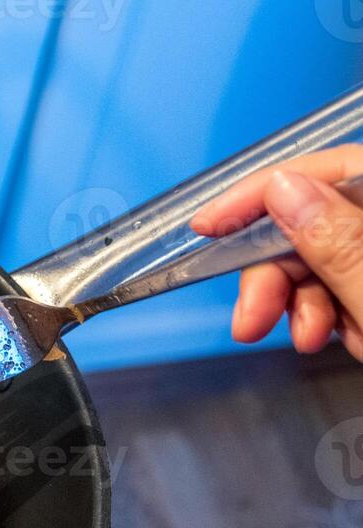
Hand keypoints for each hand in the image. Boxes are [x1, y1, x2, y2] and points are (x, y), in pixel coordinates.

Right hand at [191, 145, 362, 360]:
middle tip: (251, 318)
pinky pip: (335, 288)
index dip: (259, 194)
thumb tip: (284, 192)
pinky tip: (327, 337)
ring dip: (293, 301)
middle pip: (312, 222)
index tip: (207, 224)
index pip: (325, 170)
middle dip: (272, 271)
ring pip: (317, 260)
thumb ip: (340, 243)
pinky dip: (321, 315)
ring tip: (303, 338)